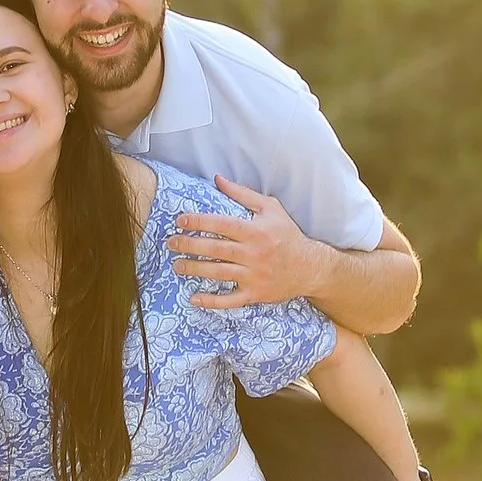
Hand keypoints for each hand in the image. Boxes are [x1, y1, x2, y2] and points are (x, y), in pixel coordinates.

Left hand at [167, 176, 333, 309]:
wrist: (310, 267)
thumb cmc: (287, 235)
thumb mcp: (271, 208)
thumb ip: (243, 194)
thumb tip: (217, 179)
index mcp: (256, 231)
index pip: (222, 225)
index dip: (199, 222)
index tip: (180, 221)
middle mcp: (254, 253)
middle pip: (215, 249)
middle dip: (189, 245)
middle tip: (171, 243)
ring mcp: (253, 275)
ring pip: (218, 273)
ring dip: (194, 269)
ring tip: (176, 265)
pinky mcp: (254, 294)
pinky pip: (230, 300)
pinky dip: (211, 301)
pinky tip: (194, 298)